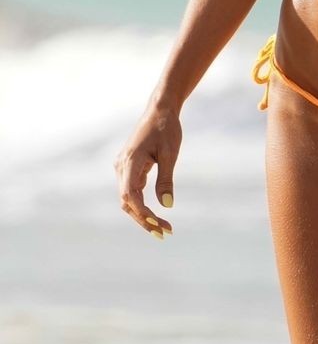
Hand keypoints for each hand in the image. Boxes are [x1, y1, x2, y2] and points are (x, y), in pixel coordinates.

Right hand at [115, 101, 181, 238]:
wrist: (159, 110)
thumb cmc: (166, 129)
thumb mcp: (170, 154)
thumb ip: (166, 179)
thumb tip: (168, 205)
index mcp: (130, 161)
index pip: (130, 195)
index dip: (142, 212)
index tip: (158, 223)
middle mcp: (121, 166)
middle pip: (128, 202)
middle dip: (145, 219)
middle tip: (165, 233)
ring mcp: (122, 168)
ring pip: (128, 199)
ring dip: (143, 215)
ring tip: (163, 228)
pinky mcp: (127, 168)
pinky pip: (132, 192)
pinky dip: (143, 205)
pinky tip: (157, 215)